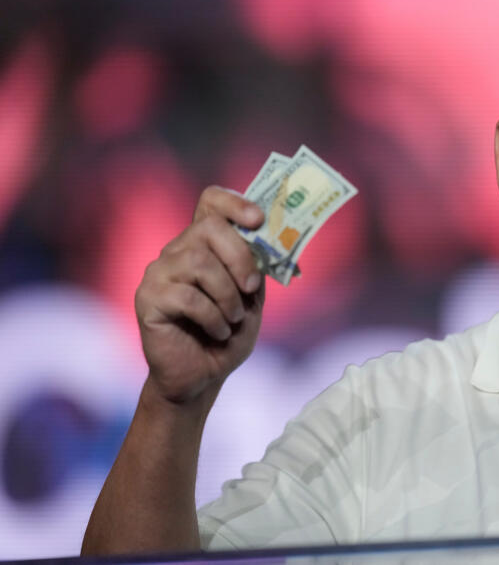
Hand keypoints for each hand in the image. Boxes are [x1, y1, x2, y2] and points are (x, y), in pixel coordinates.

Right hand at [135, 186, 265, 405]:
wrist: (203, 375)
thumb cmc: (230, 331)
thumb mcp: (252, 295)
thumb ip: (256, 265)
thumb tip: (271, 239)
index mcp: (204, 244)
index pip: (210, 201)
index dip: (234, 202)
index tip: (258, 219)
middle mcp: (177, 250)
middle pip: (209, 228)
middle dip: (240, 258)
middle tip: (252, 288)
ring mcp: (158, 273)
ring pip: (199, 263)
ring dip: (228, 295)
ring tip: (233, 318)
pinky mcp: (148, 299)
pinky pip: (187, 296)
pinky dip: (213, 317)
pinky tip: (218, 331)